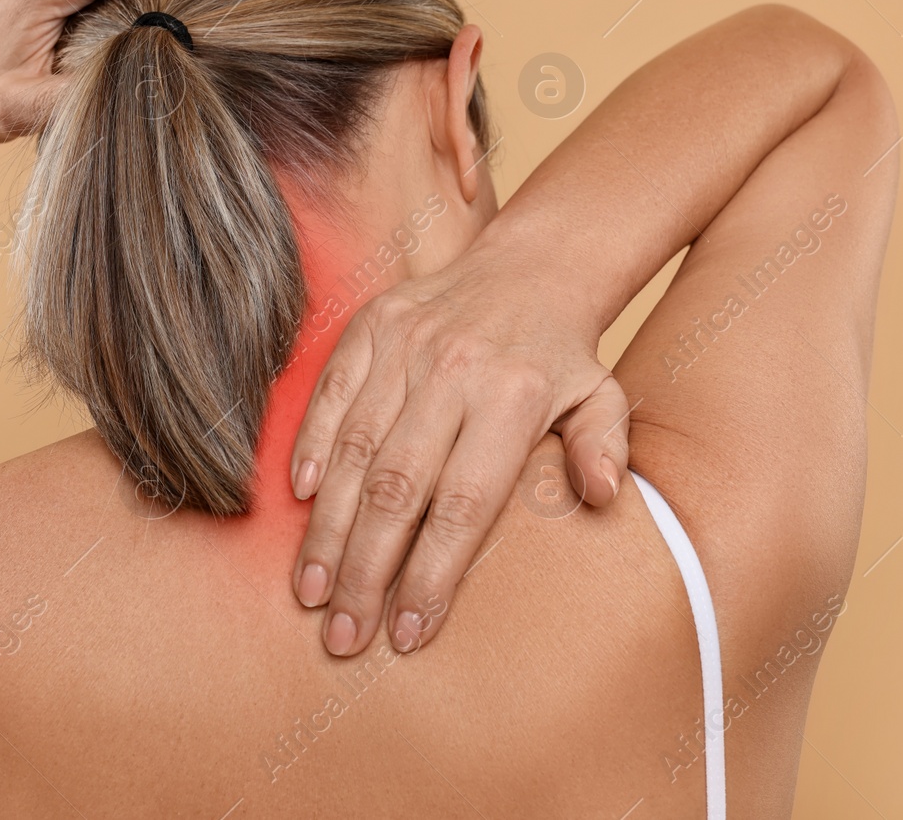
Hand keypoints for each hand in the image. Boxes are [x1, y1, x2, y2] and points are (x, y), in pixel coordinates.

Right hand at [289, 235, 631, 655]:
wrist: (528, 267)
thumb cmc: (560, 357)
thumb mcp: (602, 398)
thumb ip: (604, 446)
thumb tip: (606, 495)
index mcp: (513, 397)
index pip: (464, 504)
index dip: (431, 573)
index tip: (408, 633)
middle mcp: (454, 371)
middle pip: (398, 488)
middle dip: (365, 570)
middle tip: (341, 634)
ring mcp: (406, 346)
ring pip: (354, 449)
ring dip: (327, 527)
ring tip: (311, 591)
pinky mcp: (371, 327)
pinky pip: (331, 394)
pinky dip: (309, 447)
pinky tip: (296, 504)